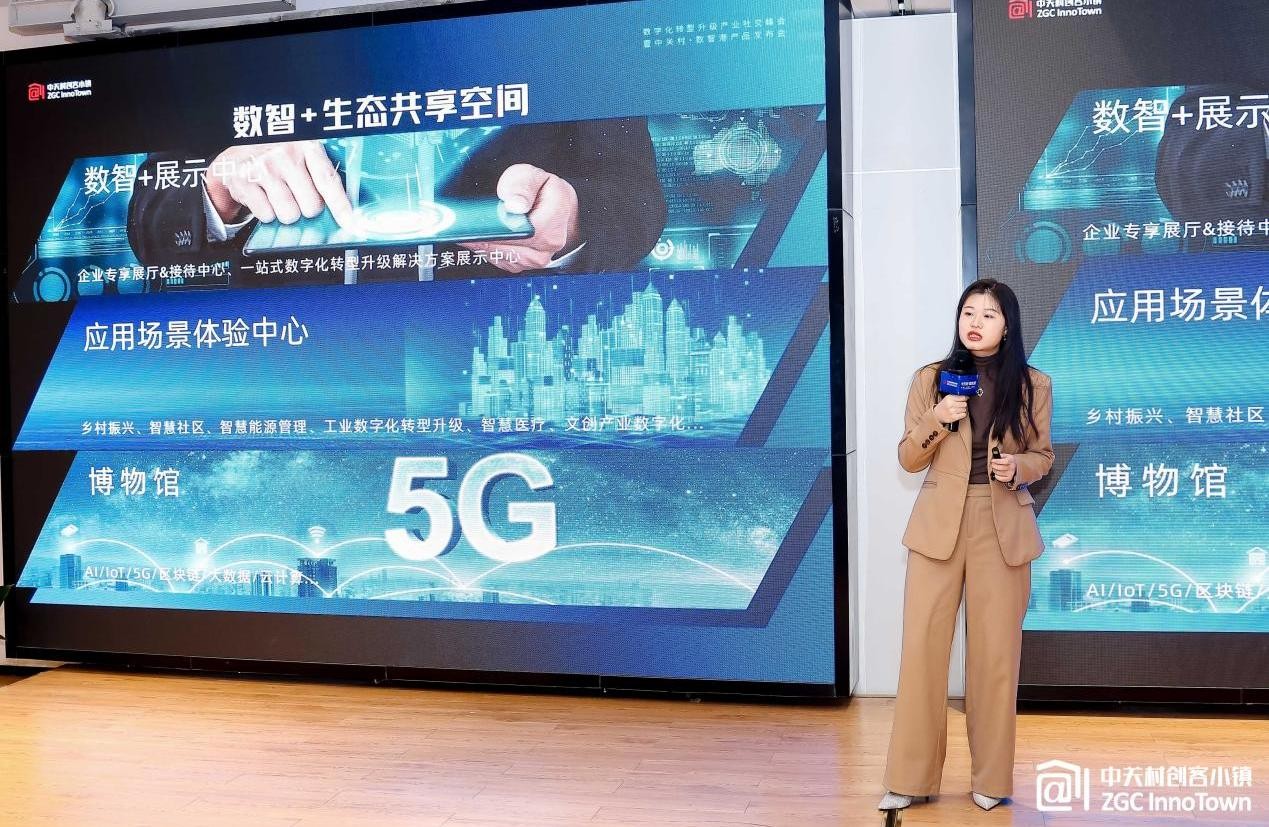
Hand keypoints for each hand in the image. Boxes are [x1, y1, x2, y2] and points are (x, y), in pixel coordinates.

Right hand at [204, 141, 352, 227]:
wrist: (238, 151)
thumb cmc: (279, 157)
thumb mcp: (303, 153)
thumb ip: (322, 174)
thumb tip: (346, 211)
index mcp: (306, 145)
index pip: (328, 180)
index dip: (341, 205)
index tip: (350, 223)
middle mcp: (284, 153)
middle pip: (311, 206)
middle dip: (307, 207)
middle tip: (297, 195)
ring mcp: (263, 167)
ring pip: (290, 214)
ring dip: (286, 212)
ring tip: (279, 194)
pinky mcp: (243, 181)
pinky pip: (267, 215)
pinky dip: (266, 212)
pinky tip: (263, 195)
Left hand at [460, 163, 579, 272]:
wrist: (558, 209)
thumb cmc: (545, 191)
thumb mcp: (535, 176)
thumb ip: (522, 186)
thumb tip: (514, 205)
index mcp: (550, 226)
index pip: (514, 234)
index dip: (491, 229)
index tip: (470, 224)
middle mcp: (544, 249)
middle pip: (502, 248)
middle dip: (481, 235)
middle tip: (463, 222)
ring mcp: (533, 260)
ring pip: (497, 255)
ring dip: (482, 242)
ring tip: (472, 225)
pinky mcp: (521, 265)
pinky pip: (497, 260)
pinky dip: (487, 247)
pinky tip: (481, 234)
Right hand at [933, 394, 967, 424]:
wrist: (936, 414)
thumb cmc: (943, 406)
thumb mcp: (947, 398)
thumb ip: (956, 396)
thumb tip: (967, 397)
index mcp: (949, 398)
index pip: (963, 398)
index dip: (965, 398)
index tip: (965, 399)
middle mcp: (950, 404)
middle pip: (964, 404)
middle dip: (964, 404)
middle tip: (960, 405)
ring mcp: (952, 411)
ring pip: (964, 409)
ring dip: (963, 410)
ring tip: (958, 409)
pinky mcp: (953, 417)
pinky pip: (963, 415)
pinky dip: (962, 414)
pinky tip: (958, 413)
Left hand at [991, 452, 1016, 482]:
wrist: (1015, 465)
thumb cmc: (1009, 460)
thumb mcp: (1006, 455)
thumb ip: (1000, 455)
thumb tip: (995, 456)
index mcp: (1011, 460)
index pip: (1004, 461)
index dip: (997, 461)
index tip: (992, 460)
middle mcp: (1012, 467)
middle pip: (1000, 468)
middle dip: (994, 466)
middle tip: (992, 464)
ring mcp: (1011, 473)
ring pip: (999, 473)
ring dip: (995, 470)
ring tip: (994, 468)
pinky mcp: (1009, 478)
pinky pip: (1001, 478)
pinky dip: (997, 476)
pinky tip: (996, 474)